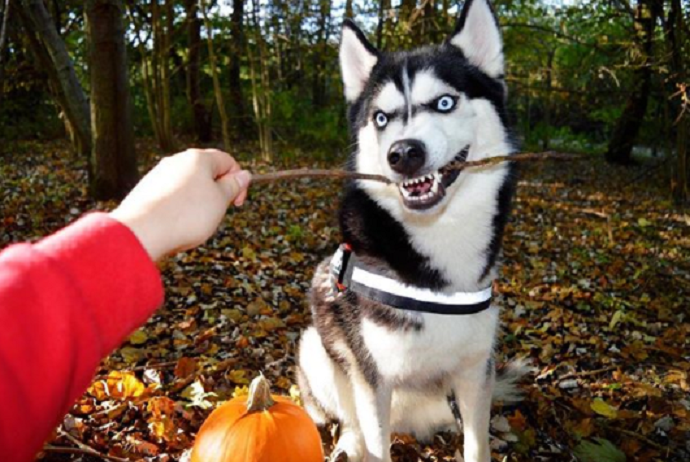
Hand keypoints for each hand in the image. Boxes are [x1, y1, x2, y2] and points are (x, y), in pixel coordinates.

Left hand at [110, 149, 250, 260]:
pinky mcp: (147, 190)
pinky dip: (180, 207)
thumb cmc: (185, 216)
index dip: (238, 181)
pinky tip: (177, 223)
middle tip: (216, 213)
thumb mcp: (220, 201)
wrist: (143, 232)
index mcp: (198, 159)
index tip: (236, 202)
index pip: (227, 161)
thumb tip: (244, 175)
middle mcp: (177, 161)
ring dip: (198, 201)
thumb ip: (233, 186)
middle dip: (216, 192)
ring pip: (188, 185)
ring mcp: (159, 175)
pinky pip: (172, 196)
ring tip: (194, 222)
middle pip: (206, 172)